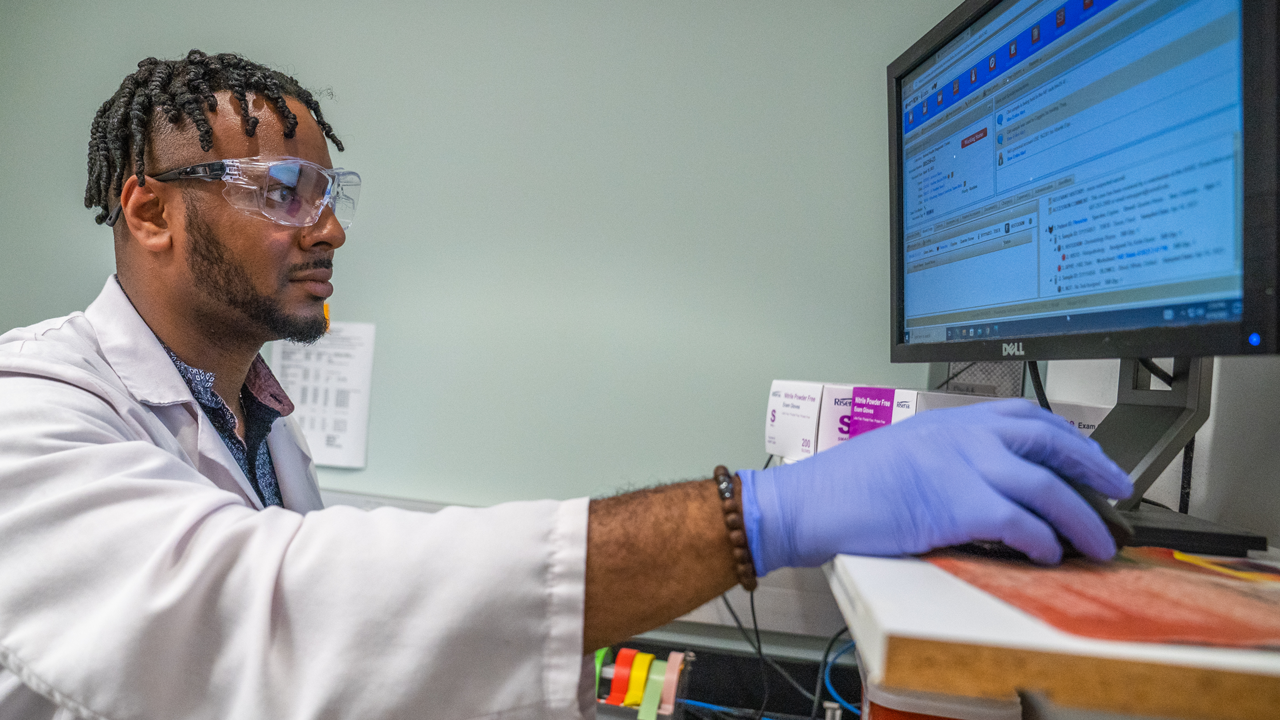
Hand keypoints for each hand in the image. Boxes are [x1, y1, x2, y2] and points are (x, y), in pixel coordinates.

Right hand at [738, 399, 1132, 571]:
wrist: (811, 501)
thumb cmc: (848, 484)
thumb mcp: (905, 451)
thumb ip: (949, 456)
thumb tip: (987, 482)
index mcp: (951, 421)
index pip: (1026, 415)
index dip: (1068, 436)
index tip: (1089, 454)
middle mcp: (964, 435)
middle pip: (1051, 443)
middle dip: (1094, 468)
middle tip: (1118, 492)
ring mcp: (964, 466)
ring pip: (1047, 488)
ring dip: (1082, 518)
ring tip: (1098, 541)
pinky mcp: (958, 505)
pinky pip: (1021, 523)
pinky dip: (1042, 541)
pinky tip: (1049, 553)